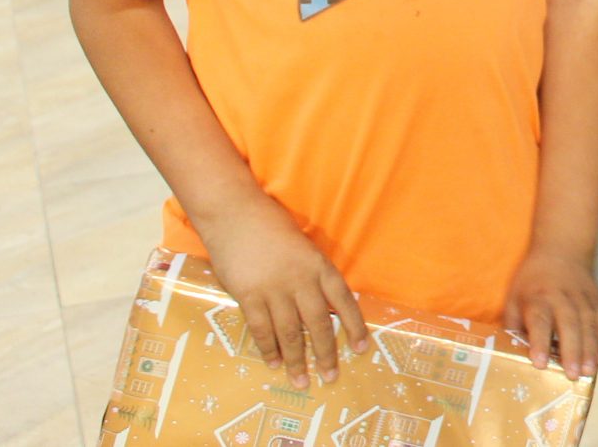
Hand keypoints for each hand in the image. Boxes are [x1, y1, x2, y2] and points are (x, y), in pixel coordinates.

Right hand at [198, 196, 365, 387]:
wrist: (236, 215)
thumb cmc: (272, 228)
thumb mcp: (304, 248)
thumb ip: (313, 276)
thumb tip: (326, 308)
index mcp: (319, 266)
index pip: (345, 301)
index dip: (355, 326)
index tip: (362, 349)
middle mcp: (301, 280)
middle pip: (320, 324)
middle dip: (326, 354)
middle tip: (331, 377)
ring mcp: (274, 290)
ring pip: (291, 333)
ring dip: (297, 360)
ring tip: (302, 382)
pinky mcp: (249, 296)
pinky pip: (262, 329)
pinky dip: (269, 349)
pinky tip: (274, 364)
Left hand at [503, 247, 597, 377]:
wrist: (563, 249)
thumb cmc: (533, 281)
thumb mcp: (514, 297)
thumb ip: (513, 325)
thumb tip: (509, 354)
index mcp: (538, 297)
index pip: (539, 320)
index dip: (539, 341)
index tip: (539, 363)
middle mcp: (563, 297)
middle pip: (569, 323)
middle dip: (572, 350)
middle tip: (572, 374)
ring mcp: (584, 298)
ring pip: (589, 324)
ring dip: (591, 349)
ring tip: (589, 372)